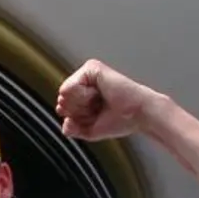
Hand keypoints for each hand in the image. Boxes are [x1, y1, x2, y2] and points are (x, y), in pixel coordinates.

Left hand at [55, 59, 172, 141]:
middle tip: (99, 109)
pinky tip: (98, 94)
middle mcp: (85, 82)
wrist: (137, 115)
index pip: (63, 108)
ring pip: (63, 95)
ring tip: (100, 101)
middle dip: (78, 112)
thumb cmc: (122, 120)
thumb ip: (72, 128)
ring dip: (81, 105)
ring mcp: (87, 73)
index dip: (77, 118)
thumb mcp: (90, 130)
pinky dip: (82, 97)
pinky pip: (68, 87)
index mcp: (85, 94)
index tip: (97, 116)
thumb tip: (64, 120)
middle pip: (61, 101)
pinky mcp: (91, 67)